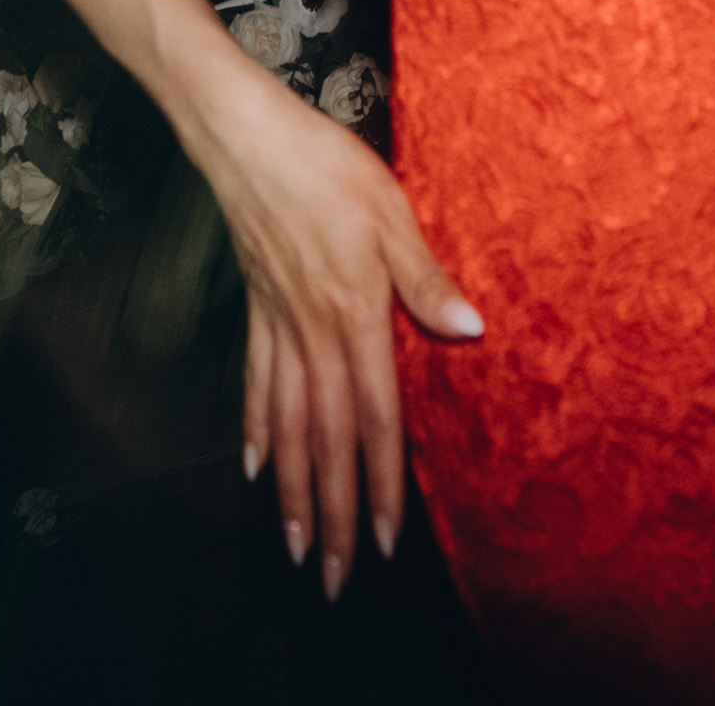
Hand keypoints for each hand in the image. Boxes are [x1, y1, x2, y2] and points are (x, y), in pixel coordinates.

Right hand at [187, 67, 481, 601]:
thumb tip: (468, 331)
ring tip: (293, 546)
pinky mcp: (257, 310)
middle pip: (325, 441)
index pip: (373, 418)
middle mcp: (312, 335)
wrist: (246, 136)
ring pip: (287, 428)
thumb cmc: (325, 167)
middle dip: (331, 514)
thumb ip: (425, 278)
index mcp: (354, 315)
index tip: (383, 541)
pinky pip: (256, 384)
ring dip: (292, 492)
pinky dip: (256, 430)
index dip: (378, 483)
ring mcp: (278, 327)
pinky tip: (253, 468)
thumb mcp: (390, 212)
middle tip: (332, 578)